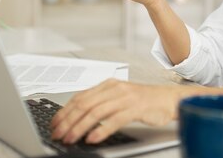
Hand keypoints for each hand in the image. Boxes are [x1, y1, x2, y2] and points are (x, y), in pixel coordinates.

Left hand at [51, 79, 178, 144]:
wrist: (168, 99)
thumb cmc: (143, 100)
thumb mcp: (118, 97)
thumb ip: (100, 103)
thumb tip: (76, 116)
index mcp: (107, 85)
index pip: (80, 97)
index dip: (64, 111)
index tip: (54, 124)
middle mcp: (114, 88)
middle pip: (85, 104)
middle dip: (68, 121)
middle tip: (58, 134)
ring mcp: (125, 97)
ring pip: (96, 112)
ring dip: (80, 127)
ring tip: (71, 138)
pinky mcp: (135, 108)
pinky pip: (114, 120)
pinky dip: (101, 130)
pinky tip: (93, 138)